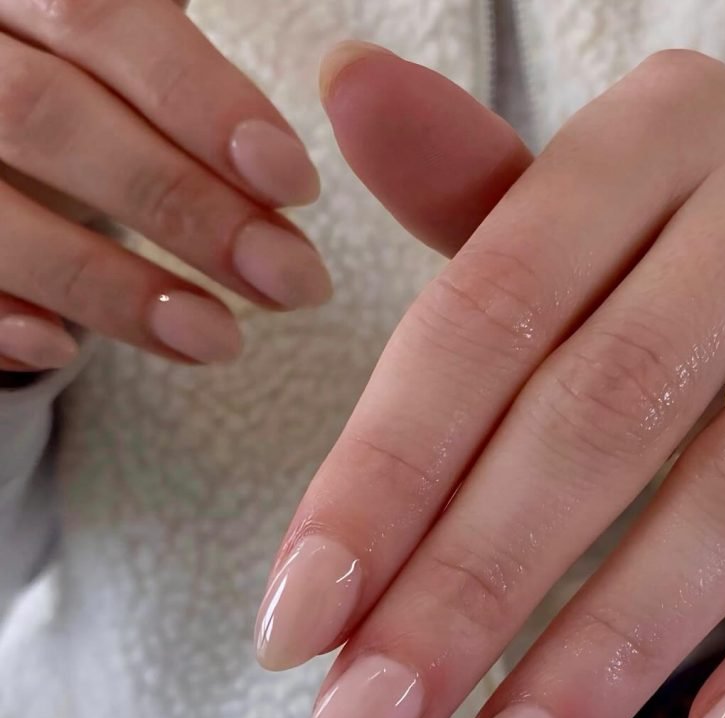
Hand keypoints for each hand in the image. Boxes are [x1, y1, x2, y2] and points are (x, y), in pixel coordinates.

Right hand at [0, 0, 329, 372]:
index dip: (201, 102)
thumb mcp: (115, 36)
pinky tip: (64, 351)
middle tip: (293, 280)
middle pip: (49, 118)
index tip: (296, 185)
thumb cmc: (74, 77)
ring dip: (109, 286)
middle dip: (184, 207)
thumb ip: (177, 56)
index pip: (100, 17)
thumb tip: (348, 70)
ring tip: (220, 340)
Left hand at [259, 43, 724, 717]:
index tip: (298, 628)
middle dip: (466, 595)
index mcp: (660, 129)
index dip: (381, 481)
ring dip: (605, 654)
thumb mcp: (596, 224)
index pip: (486, 316)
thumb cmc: (707, 265)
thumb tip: (345, 92)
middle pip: (601, 411)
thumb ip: (478, 202)